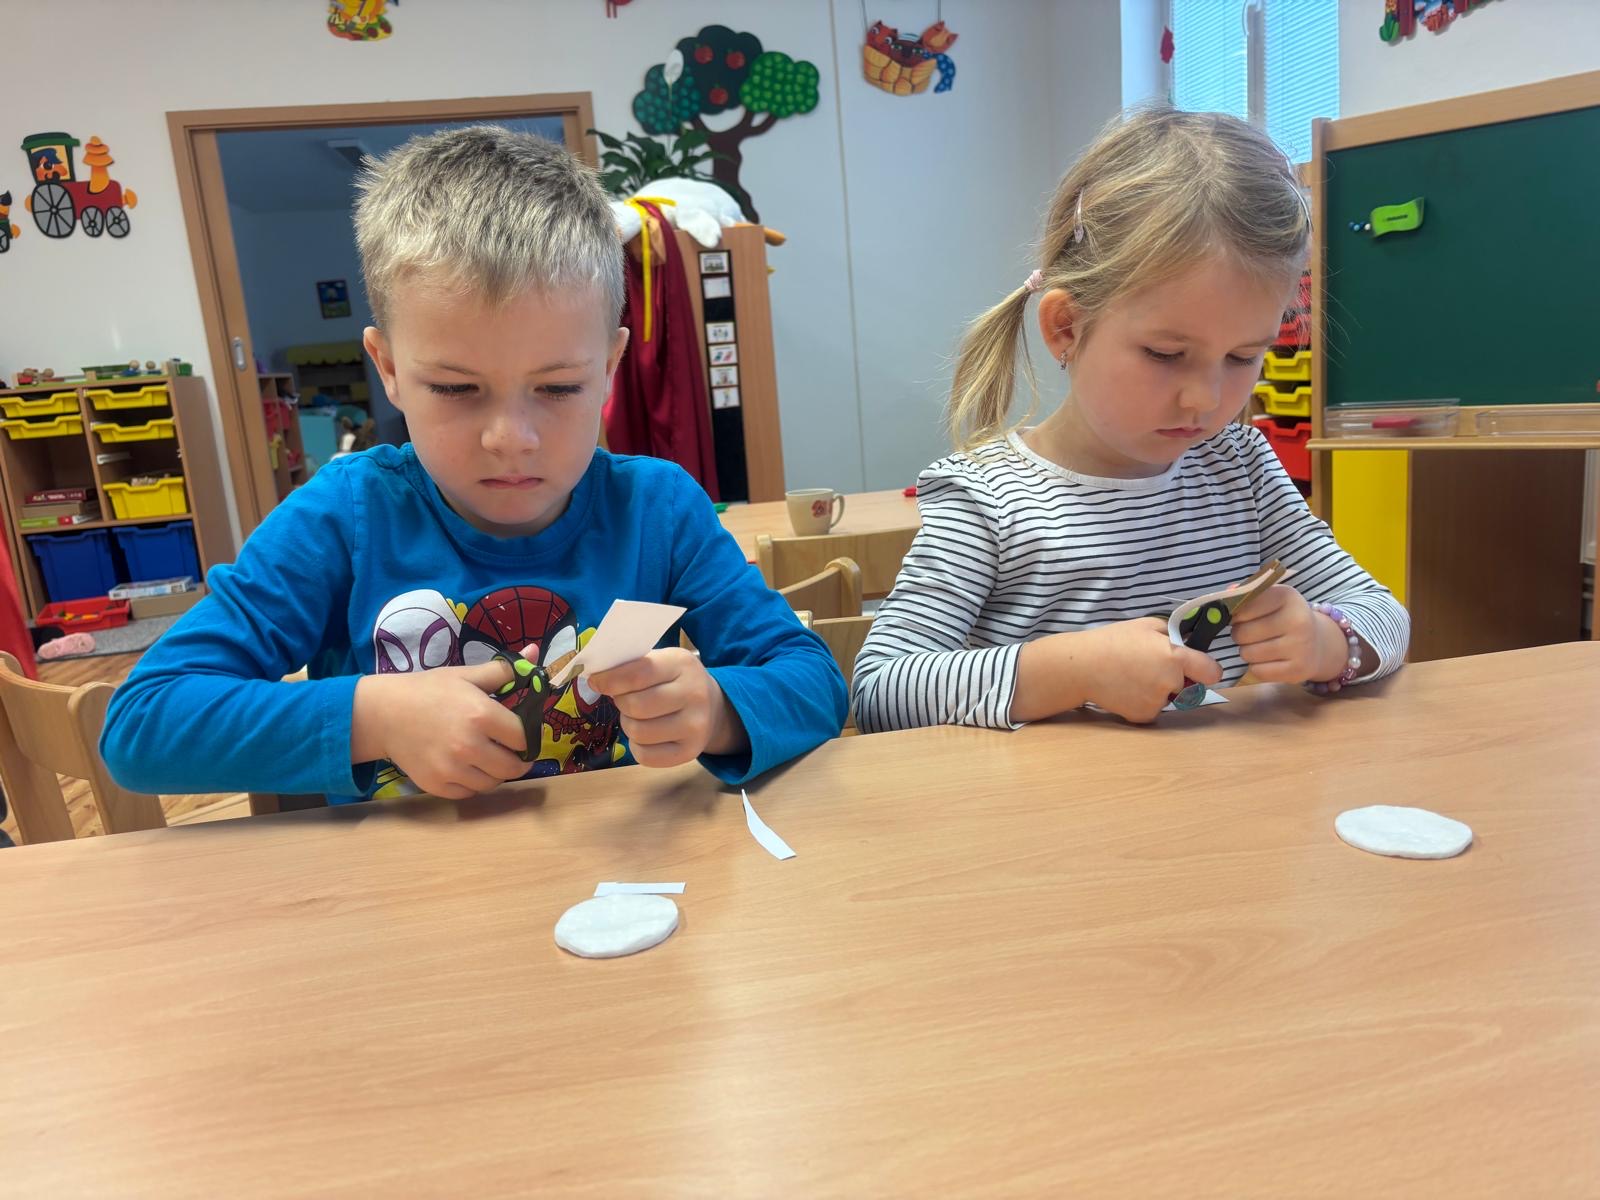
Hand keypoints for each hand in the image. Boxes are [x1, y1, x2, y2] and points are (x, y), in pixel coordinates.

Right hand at [352, 661, 528, 799]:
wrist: (384, 713)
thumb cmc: (428, 690)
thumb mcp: (466, 675)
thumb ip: (504, 670)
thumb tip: (535, 652)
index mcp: (481, 715)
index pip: (524, 737)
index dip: (527, 736)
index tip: (521, 734)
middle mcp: (469, 746)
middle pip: (513, 766)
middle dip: (517, 759)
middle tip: (510, 751)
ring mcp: (452, 769)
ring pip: (492, 783)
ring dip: (496, 773)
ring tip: (488, 758)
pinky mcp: (437, 785)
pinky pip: (469, 793)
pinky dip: (473, 783)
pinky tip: (467, 767)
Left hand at [588, 648, 746, 767]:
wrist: (713, 707)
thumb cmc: (675, 681)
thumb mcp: (661, 661)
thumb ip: (632, 666)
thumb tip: (596, 679)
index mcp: (682, 664)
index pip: (639, 673)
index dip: (610, 680)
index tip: (596, 682)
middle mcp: (694, 694)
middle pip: (636, 706)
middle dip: (621, 703)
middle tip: (625, 699)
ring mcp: (695, 726)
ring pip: (638, 732)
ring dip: (628, 724)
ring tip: (638, 716)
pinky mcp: (690, 752)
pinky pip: (645, 756)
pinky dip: (636, 746)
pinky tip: (645, 736)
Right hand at [1014, 617, 1222, 724]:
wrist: (1083, 666)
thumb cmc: (1113, 640)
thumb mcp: (1147, 625)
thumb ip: (1172, 636)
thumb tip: (1188, 644)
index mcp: (1174, 657)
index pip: (1212, 672)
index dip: (1208, 670)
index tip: (1201, 668)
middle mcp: (1170, 682)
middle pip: (1190, 687)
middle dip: (1180, 680)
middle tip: (1155, 669)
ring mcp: (1157, 702)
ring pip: (1171, 699)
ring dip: (1162, 692)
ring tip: (1136, 678)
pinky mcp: (1143, 716)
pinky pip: (1155, 710)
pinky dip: (1146, 703)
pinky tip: (1129, 690)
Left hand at [1229, 584, 1351, 683]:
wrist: (1317, 642)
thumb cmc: (1284, 618)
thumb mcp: (1270, 599)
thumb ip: (1246, 595)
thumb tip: (1227, 595)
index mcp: (1287, 597)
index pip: (1242, 608)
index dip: (1235, 615)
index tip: (1240, 617)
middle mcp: (1298, 620)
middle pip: (1242, 633)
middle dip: (1240, 635)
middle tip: (1250, 634)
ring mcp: (1300, 646)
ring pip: (1248, 654)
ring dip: (1247, 652)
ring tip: (1260, 646)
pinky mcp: (1299, 669)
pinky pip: (1258, 671)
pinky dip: (1257, 668)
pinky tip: (1269, 660)